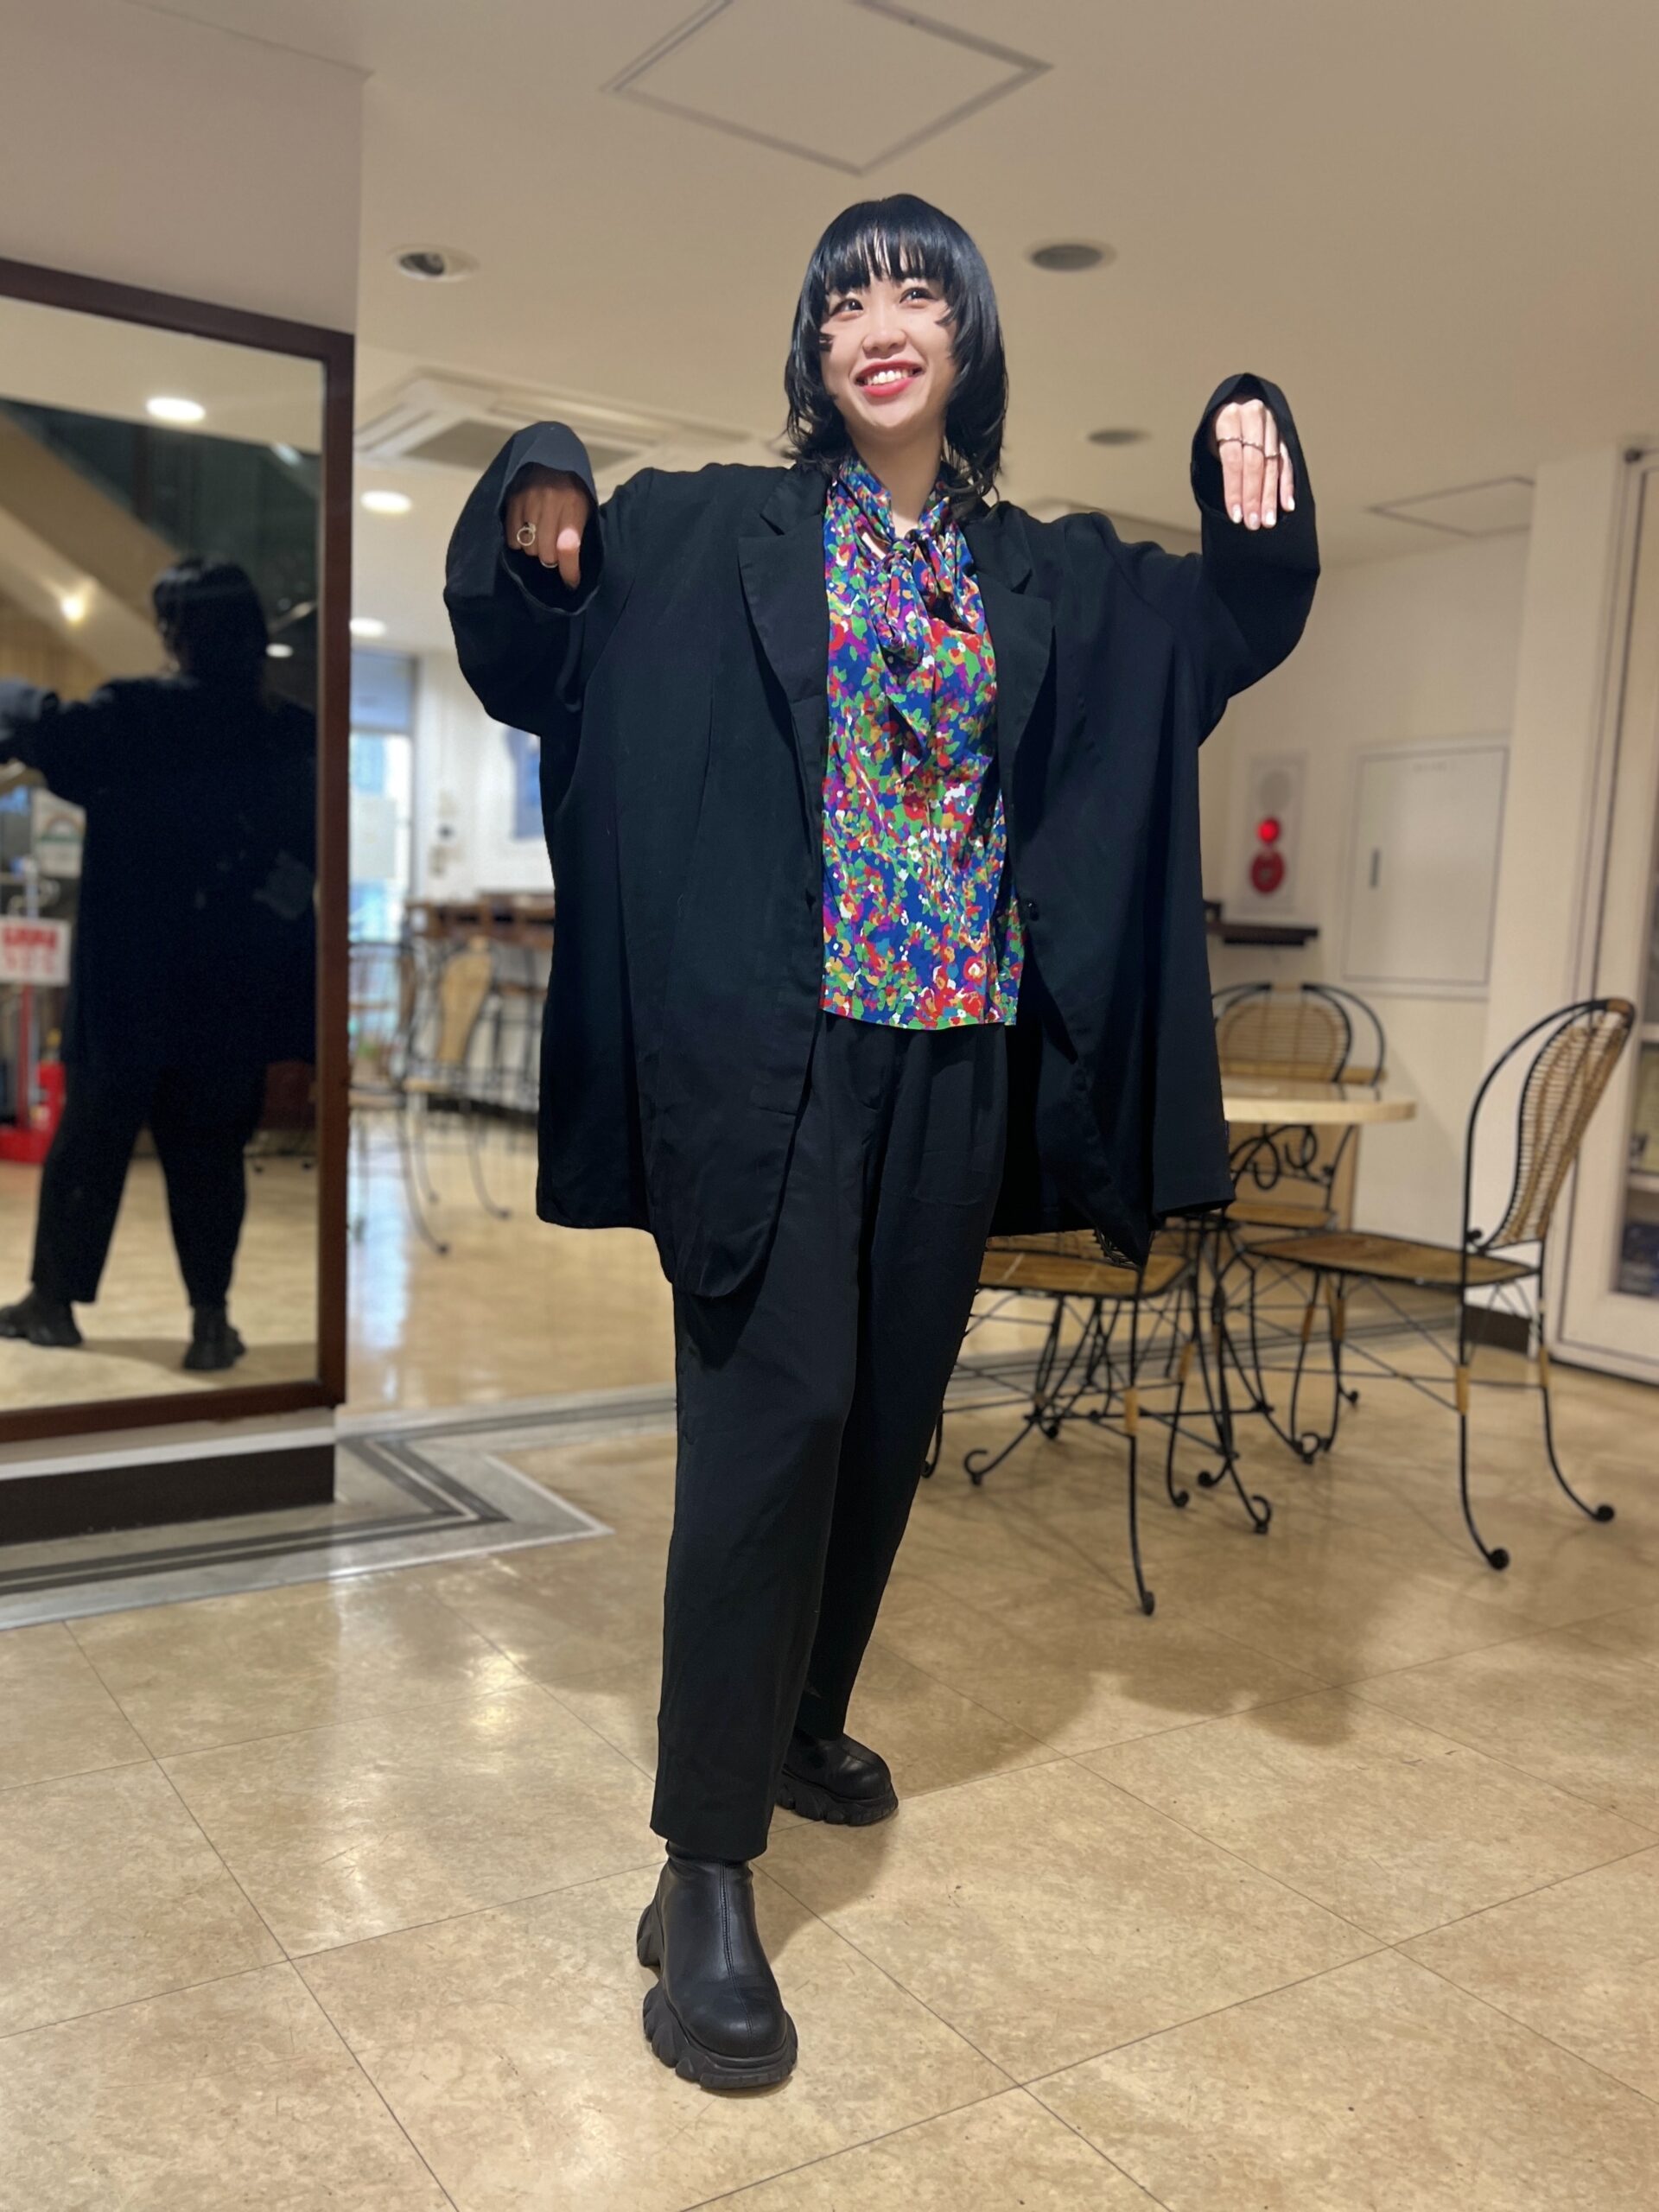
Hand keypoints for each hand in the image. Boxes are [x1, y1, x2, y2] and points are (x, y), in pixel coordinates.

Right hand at [504, 464, 591, 585]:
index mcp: (574, 506)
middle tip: (553, 552)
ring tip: (539, 539)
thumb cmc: (571, 491)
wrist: (548, 458)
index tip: (571, 583)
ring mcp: (529, 501)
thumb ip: (578, 535)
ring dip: (535, 550)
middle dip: (551, 559)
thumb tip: (573, 573)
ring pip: (529, 548)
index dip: (569, 571)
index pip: (568, 547)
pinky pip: (512, 539)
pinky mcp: (512, 501)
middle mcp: (551, 503)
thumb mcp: (584, 509)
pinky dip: (519, 543)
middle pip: (546, 553)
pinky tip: (526, 532)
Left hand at [1206, 396, 1294, 529]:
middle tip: (1254, 523)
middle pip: (1254, 463)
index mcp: (1229, 417)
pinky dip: (1287, 485)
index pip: (1233, 459)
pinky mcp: (1284, 436)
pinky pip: (1286, 463)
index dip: (1235, 489)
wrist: (1236, 404)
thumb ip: (1221, 466)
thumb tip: (1234, 505)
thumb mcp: (1210, 442)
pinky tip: (1287, 505)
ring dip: (1271, 496)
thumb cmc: (1219, 432)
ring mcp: (1272, 426)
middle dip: (1254, 496)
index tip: (1236, 515)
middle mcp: (1253, 417)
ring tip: (1268, 521)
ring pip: (1272, 465)